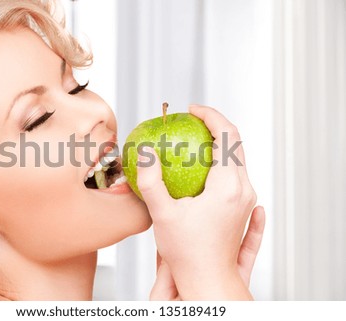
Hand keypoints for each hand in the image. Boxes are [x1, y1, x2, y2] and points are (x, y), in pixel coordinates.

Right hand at [139, 104, 262, 299]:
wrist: (208, 279)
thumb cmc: (187, 253)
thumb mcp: (162, 214)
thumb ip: (150, 180)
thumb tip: (145, 152)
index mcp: (228, 186)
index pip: (227, 135)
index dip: (211, 115)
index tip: (192, 109)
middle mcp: (244, 189)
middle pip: (237, 142)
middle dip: (216, 124)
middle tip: (193, 119)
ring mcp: (247, 199)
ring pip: (238, 157)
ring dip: (220, 141)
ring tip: (196, 138)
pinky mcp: (244, 207)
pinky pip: (237, 173)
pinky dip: (222, 159)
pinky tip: (205, 164)